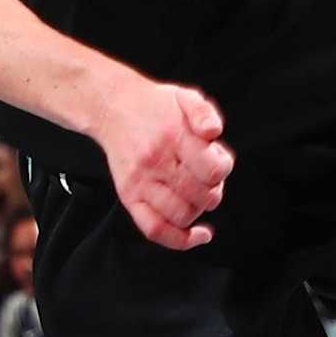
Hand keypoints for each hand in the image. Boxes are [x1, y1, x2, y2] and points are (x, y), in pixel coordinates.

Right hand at [97, 76, 232, 250]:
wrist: (112, 107)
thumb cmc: (155, 106)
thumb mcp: (186, 97)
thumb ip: (205, 112)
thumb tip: (213, 132)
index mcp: (173, 136)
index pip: (213, 170)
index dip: (223, 169)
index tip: (218, 160)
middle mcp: (155, 161)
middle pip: (201, 196)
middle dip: (214, 189)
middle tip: (206, 176)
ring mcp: (140, 182)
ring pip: (181, 215)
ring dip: (199, 209)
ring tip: (196, 193)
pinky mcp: (129, 196)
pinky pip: (154, 229)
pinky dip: (180, 239)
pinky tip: (198, 234)